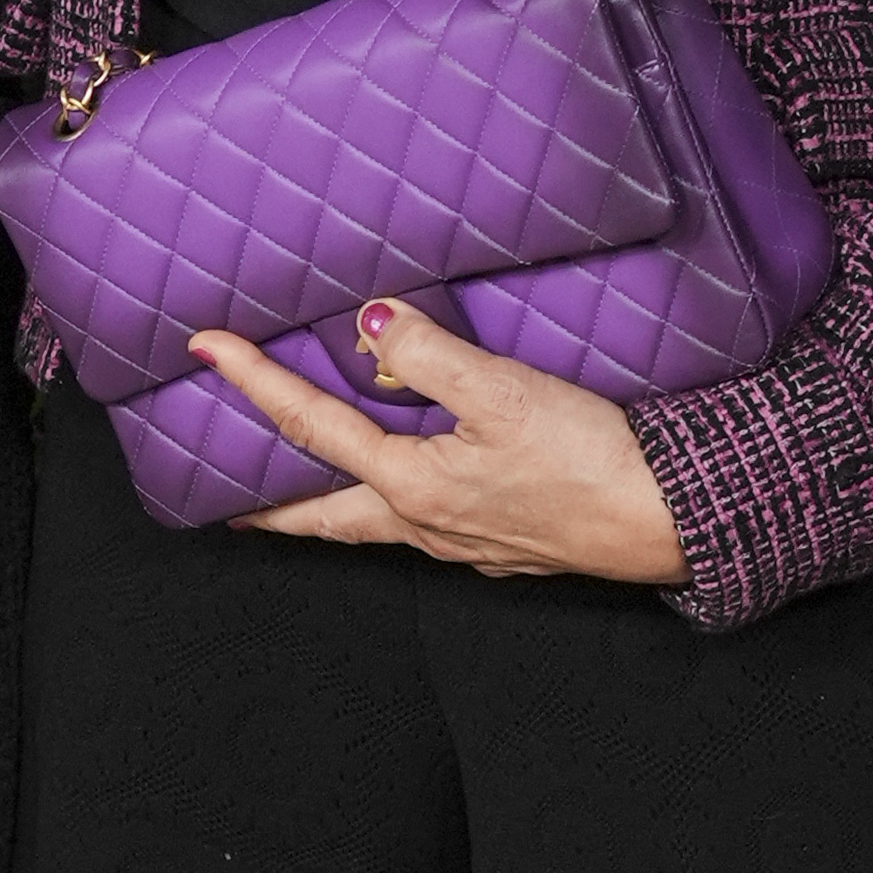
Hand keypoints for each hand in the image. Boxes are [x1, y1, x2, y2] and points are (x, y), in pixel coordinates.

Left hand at [191, 303, 688, 585]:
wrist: (669, 523)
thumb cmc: (594, 460)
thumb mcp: (504, 392)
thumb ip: (430, 355)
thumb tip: (370, 325)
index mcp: (411, 484)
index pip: (308, 425)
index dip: (251, 381)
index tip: (204, 348)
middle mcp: (425, 525)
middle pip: (321, 516)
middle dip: (267, 508)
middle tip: (221, 503)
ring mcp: (463, 545)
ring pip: (373, 526)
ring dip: (329, 510)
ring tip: (303, 496)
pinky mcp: (503, 547)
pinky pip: (427, 527)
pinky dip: (395, 509)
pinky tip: (413, 493)